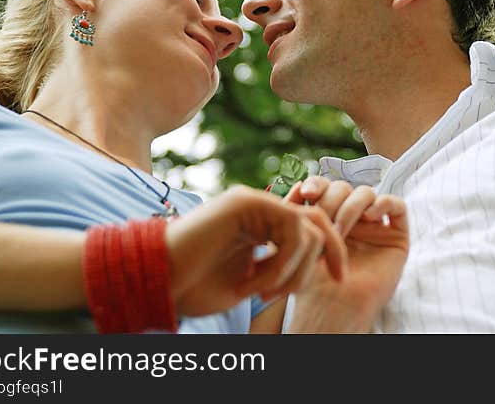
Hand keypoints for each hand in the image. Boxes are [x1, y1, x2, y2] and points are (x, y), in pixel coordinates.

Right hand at [164, 185, 346, 317]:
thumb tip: (321, 266)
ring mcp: (253, 202)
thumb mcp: (252, 281)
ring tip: (262, 293)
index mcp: (263, 224)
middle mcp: (261, 208)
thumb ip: (283, 268)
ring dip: (293, 272)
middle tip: (317, 286)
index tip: (338, 279)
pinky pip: (291, 229)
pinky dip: (282, 264)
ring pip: (308, 229)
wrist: (155, 281)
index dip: (333, 251)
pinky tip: (255, 284)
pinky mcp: (246, 202)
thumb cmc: (194, 286)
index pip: (313, 226)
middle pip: (319, 221)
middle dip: (331, 254)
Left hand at [283, 176, 408, 332]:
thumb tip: (299, 184)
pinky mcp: (397, 236)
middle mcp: (353, 218)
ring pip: (367, 193)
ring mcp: (375, 226)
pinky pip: (397, 206)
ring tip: (339, 230)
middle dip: (331, 199)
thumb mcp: (302, 239)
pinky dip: (383, 204)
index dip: (318, 184)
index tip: (305, 194)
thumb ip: (301, 211)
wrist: (332, 308)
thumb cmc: (314, 280)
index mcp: (330, 215)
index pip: (327, 186)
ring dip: (351, 206)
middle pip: (345, 187)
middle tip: (322, 219)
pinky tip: (369, 217)